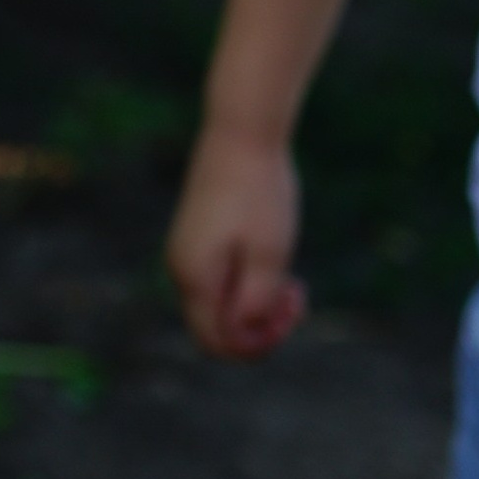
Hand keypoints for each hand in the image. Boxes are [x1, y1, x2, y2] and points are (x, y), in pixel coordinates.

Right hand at [167, 120, 305, 358]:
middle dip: (259, 326)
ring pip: (219, 304)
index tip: (290, 314)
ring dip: (256, 305)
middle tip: (297, 297)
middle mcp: (181, 270)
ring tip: (292, 281)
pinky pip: (219, 281)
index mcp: (195, 278)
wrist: (240, 133)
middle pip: (216, 327)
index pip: (217, 342)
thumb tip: (246, 334)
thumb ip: (257, 302)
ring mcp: (186, 254)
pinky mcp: (196, 238)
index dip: (256, 345)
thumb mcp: (270, 254)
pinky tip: (274, 262)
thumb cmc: (260, 193)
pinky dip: (247, 283)